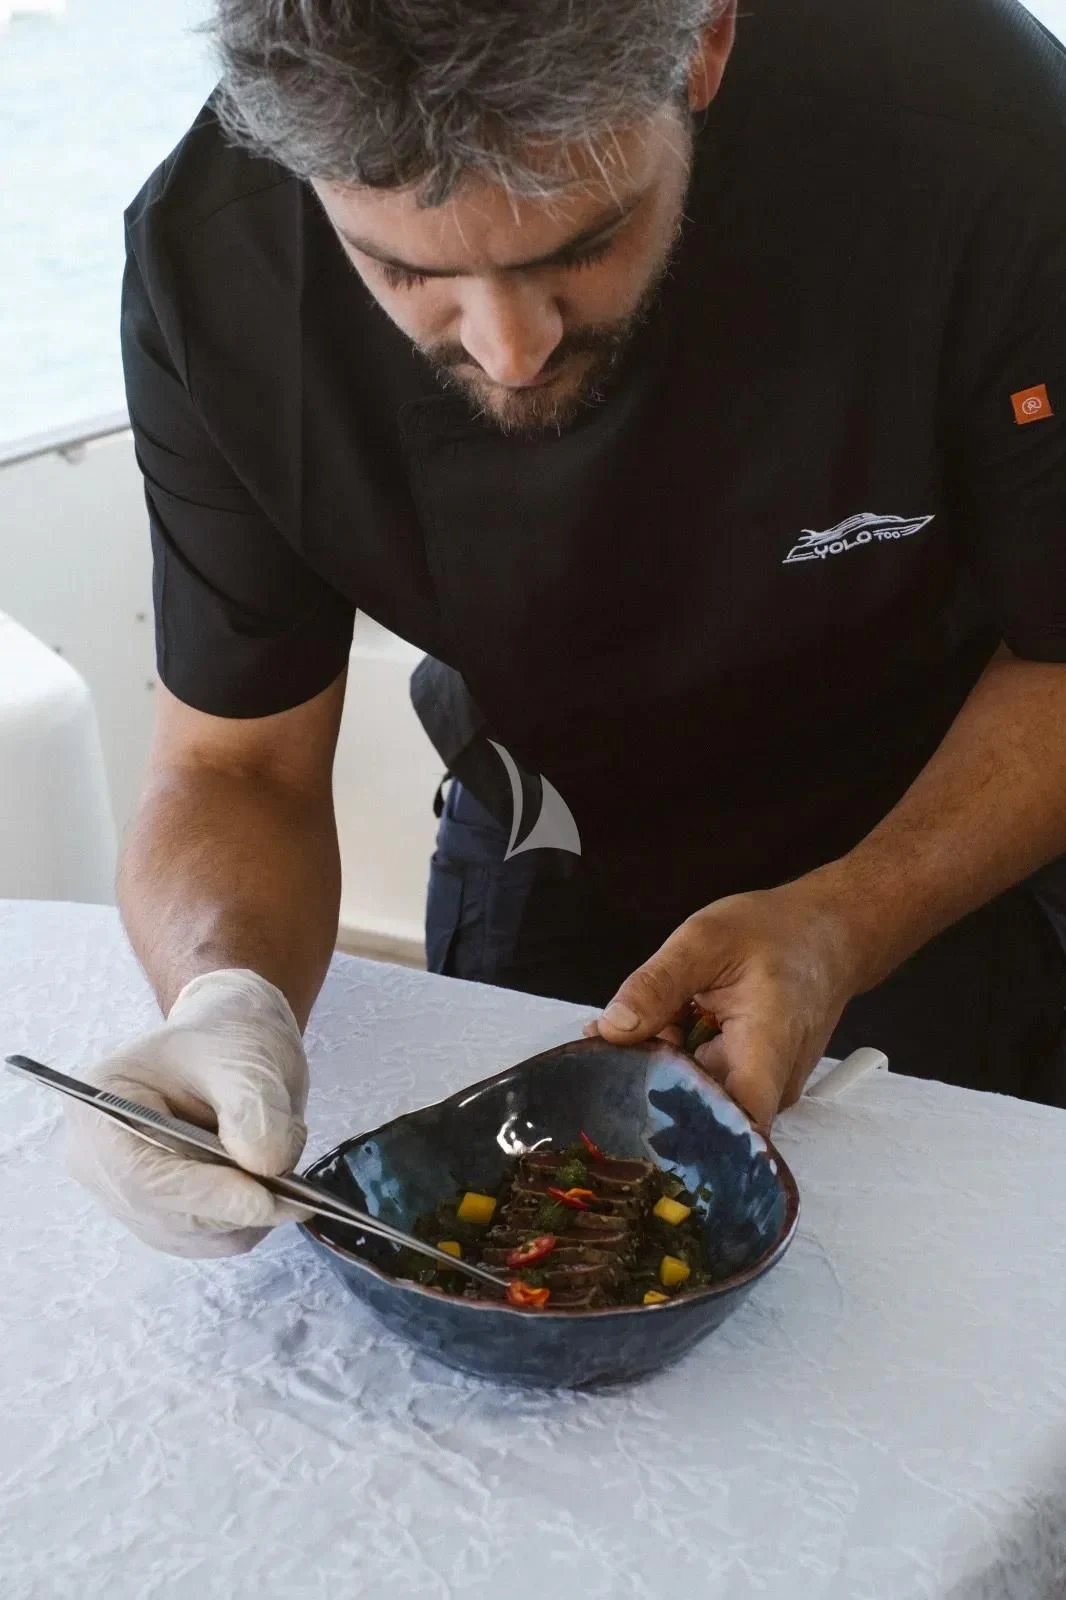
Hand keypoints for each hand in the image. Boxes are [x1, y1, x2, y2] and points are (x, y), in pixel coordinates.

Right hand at [65, 968, 310, 1258]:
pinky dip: (246, 1220)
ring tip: (277, 1154)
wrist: (233, 1042)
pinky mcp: (160, 1214)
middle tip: (297, 1186)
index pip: (141, 1174)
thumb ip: (256, 1111)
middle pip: (164, 1213)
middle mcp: (98, 1158)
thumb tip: (264, 1167)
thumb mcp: (249, 1059)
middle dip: (234, 1205)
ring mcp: (125, 1192)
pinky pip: (207, 1238)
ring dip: (245, 1213)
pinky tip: (266, 1179)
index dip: (203, 1195)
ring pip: (191, 1234)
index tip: (264, 1199)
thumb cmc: (229, 1036)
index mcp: (99, 1106)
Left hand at [584, 882, 858, 1129]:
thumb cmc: (774, 932)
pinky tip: (666, 1030)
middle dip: (649, 1089)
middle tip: (606, 1057)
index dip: (677, 1137)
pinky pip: (707, 1083)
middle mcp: (770, 1087)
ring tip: (642, 1031)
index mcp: (766, 1053)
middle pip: (701, 1114)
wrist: (828, 934)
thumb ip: (657, 985)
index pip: (730, 1129)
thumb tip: (608, 1030)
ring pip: (699, 1098)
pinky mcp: (754, 1082)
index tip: (623, 1119)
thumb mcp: (704, 940)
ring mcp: (764, 1089)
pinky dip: (680, 1060)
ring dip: (663, 1070)